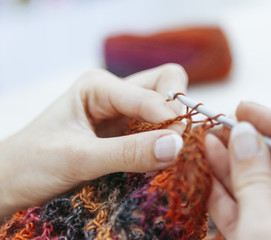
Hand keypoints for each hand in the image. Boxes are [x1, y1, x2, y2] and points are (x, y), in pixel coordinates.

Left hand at [0, 64, 187, 217]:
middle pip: (165, 85)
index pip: (151, 89)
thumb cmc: (33, 164)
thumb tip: (176, 145)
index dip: (169, 113)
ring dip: (173, 128)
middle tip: (177, 140)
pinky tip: (160, 159)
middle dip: (177, 109)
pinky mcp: (127, 135)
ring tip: (169, 153)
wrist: (14, 182)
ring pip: (165, 108)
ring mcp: (123, 115)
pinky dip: (165, 143)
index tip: (177, 142)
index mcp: (99, 86)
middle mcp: (115, 95)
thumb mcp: (78, 157)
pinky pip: (158, 131)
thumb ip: (128, 153)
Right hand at [206, 102, 270, 238]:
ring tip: (212, 142)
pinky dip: (230, 196)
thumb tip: (243, 136)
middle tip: (226, 124)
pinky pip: (254, 214)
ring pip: (268, 193)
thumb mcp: (265, 233)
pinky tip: (211, 172)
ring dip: (235, 168)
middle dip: (253, 145)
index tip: (244, 109)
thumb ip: (255, 182)